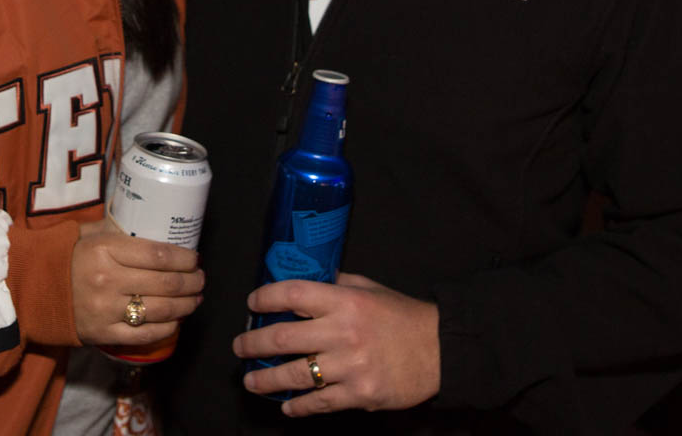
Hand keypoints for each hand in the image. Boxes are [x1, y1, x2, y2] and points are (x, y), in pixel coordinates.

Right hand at [70, 218, 203, 345]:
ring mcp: (107, 311)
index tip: (195, 259)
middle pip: (167, 284)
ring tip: (196, 299)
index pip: (159, 255)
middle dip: (192, 282)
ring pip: (162, 311)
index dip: (185, 258)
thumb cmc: (63, 257)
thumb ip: (117, 228)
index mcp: (105, 250)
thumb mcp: (87, 233)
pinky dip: (168, 328)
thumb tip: (150, 219)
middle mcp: (108, 281)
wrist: (30, 290)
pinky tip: (176, 320)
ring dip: (187, 305)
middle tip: (200, 279)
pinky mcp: (104, 334)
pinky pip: (145, 334)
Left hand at [233, 272, 439, 416]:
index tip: (252, 304)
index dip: (265, 298)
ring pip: (294, 375)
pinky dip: (298, 406)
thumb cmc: (403, 316)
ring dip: (265, 379)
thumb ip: (336, 284)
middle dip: (252, 343)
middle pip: (282, 337)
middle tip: (239, 346)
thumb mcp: (369, 288)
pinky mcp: (360, 394)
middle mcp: (343, 332)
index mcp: (345, 301)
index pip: (292, 294)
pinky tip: (286, 405)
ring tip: (251, 380)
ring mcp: (350, 366)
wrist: (442, 350)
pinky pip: (319, 402)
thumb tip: (305, 276)